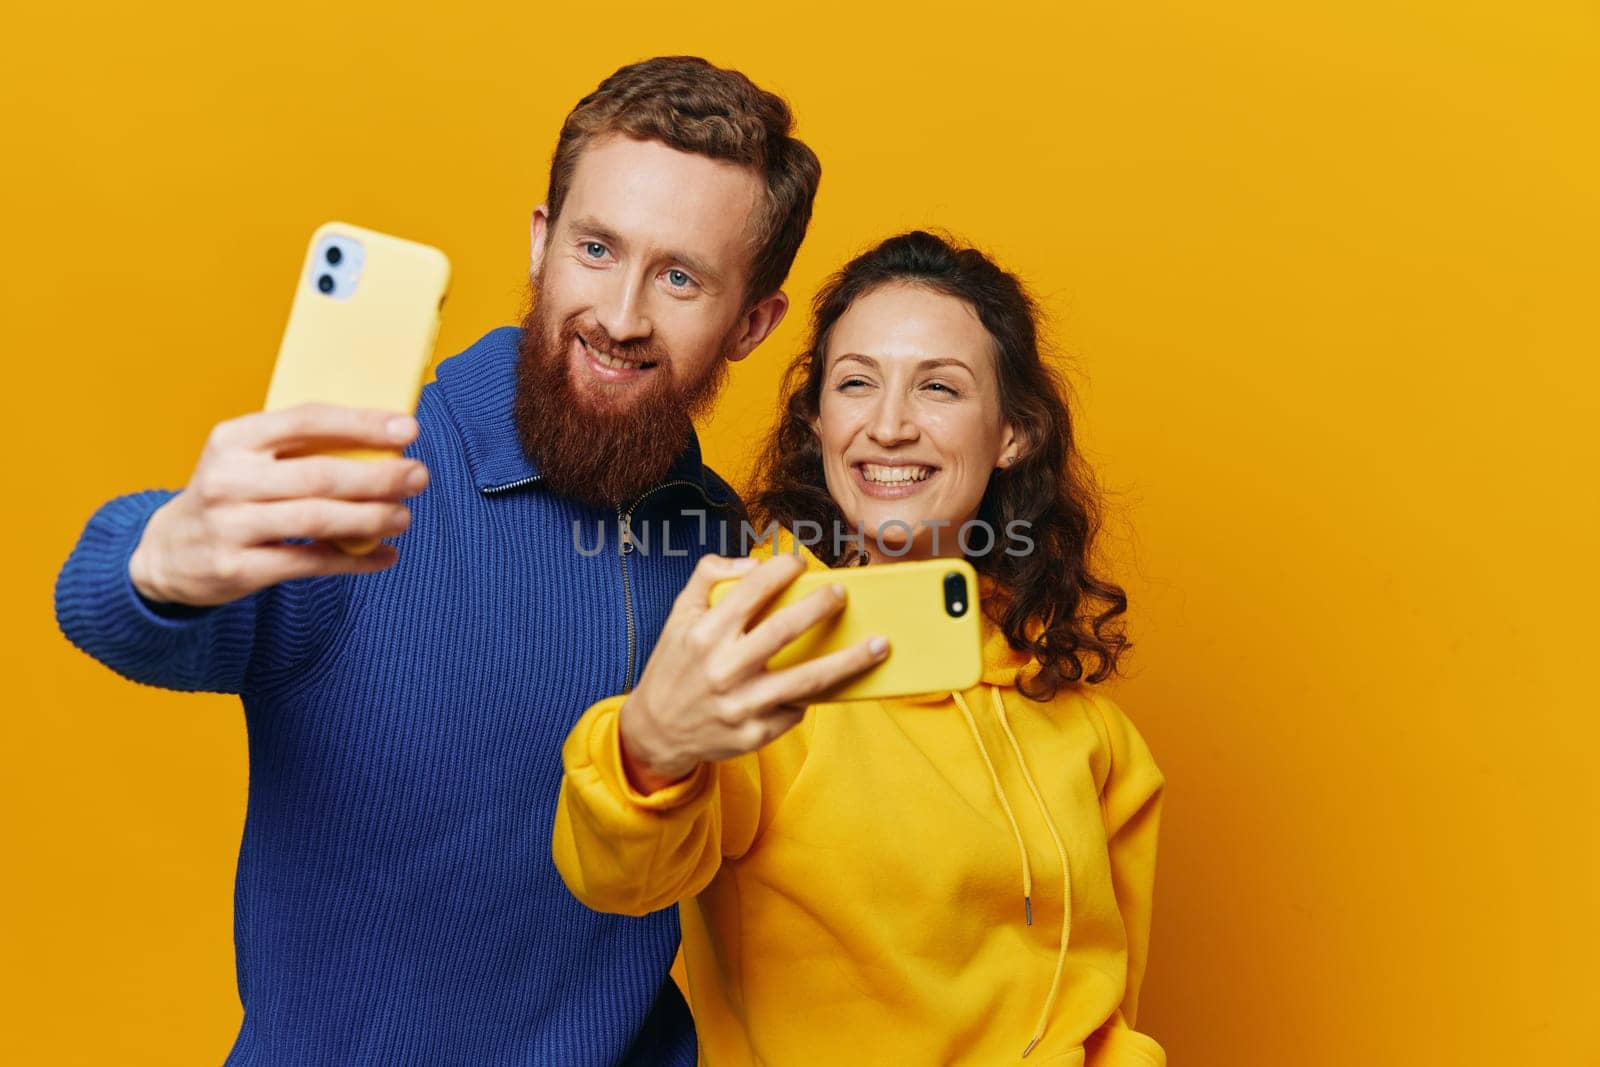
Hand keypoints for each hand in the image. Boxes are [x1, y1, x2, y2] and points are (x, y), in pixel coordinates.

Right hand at [128, 403, 428, 606]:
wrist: (166, 552)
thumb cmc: (229, 495)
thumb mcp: (246, 458)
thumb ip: (300, 449)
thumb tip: (385, 444)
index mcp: (235, 438)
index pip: (308, 420)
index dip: (363, 424)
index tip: (408, 429)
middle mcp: (229, 479)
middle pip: (320, 475)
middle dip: (379, 476)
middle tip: (418, 476)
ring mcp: (230, 525)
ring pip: (318, 520)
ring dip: (371, 519)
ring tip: (403, 516)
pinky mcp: (238, 568)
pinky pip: (310, 563)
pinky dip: (353, 560)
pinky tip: (384, 555)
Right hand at [618, 552, 889, 791]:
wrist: (656, 731)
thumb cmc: (676, 665)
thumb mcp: (679, 615)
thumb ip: (708, 576)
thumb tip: (754, 563)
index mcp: (704, 633)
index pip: (751, 590)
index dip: (780, 570)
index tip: (798, 563)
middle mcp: (723, 669)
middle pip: (785, 631)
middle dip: (822, 607)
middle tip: (843, 594)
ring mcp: (741, 705)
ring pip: (807, 679)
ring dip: (850, 661)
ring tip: (880, 644)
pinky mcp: (754, 734)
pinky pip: (796, 709)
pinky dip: (812, 694)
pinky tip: (828, 683)